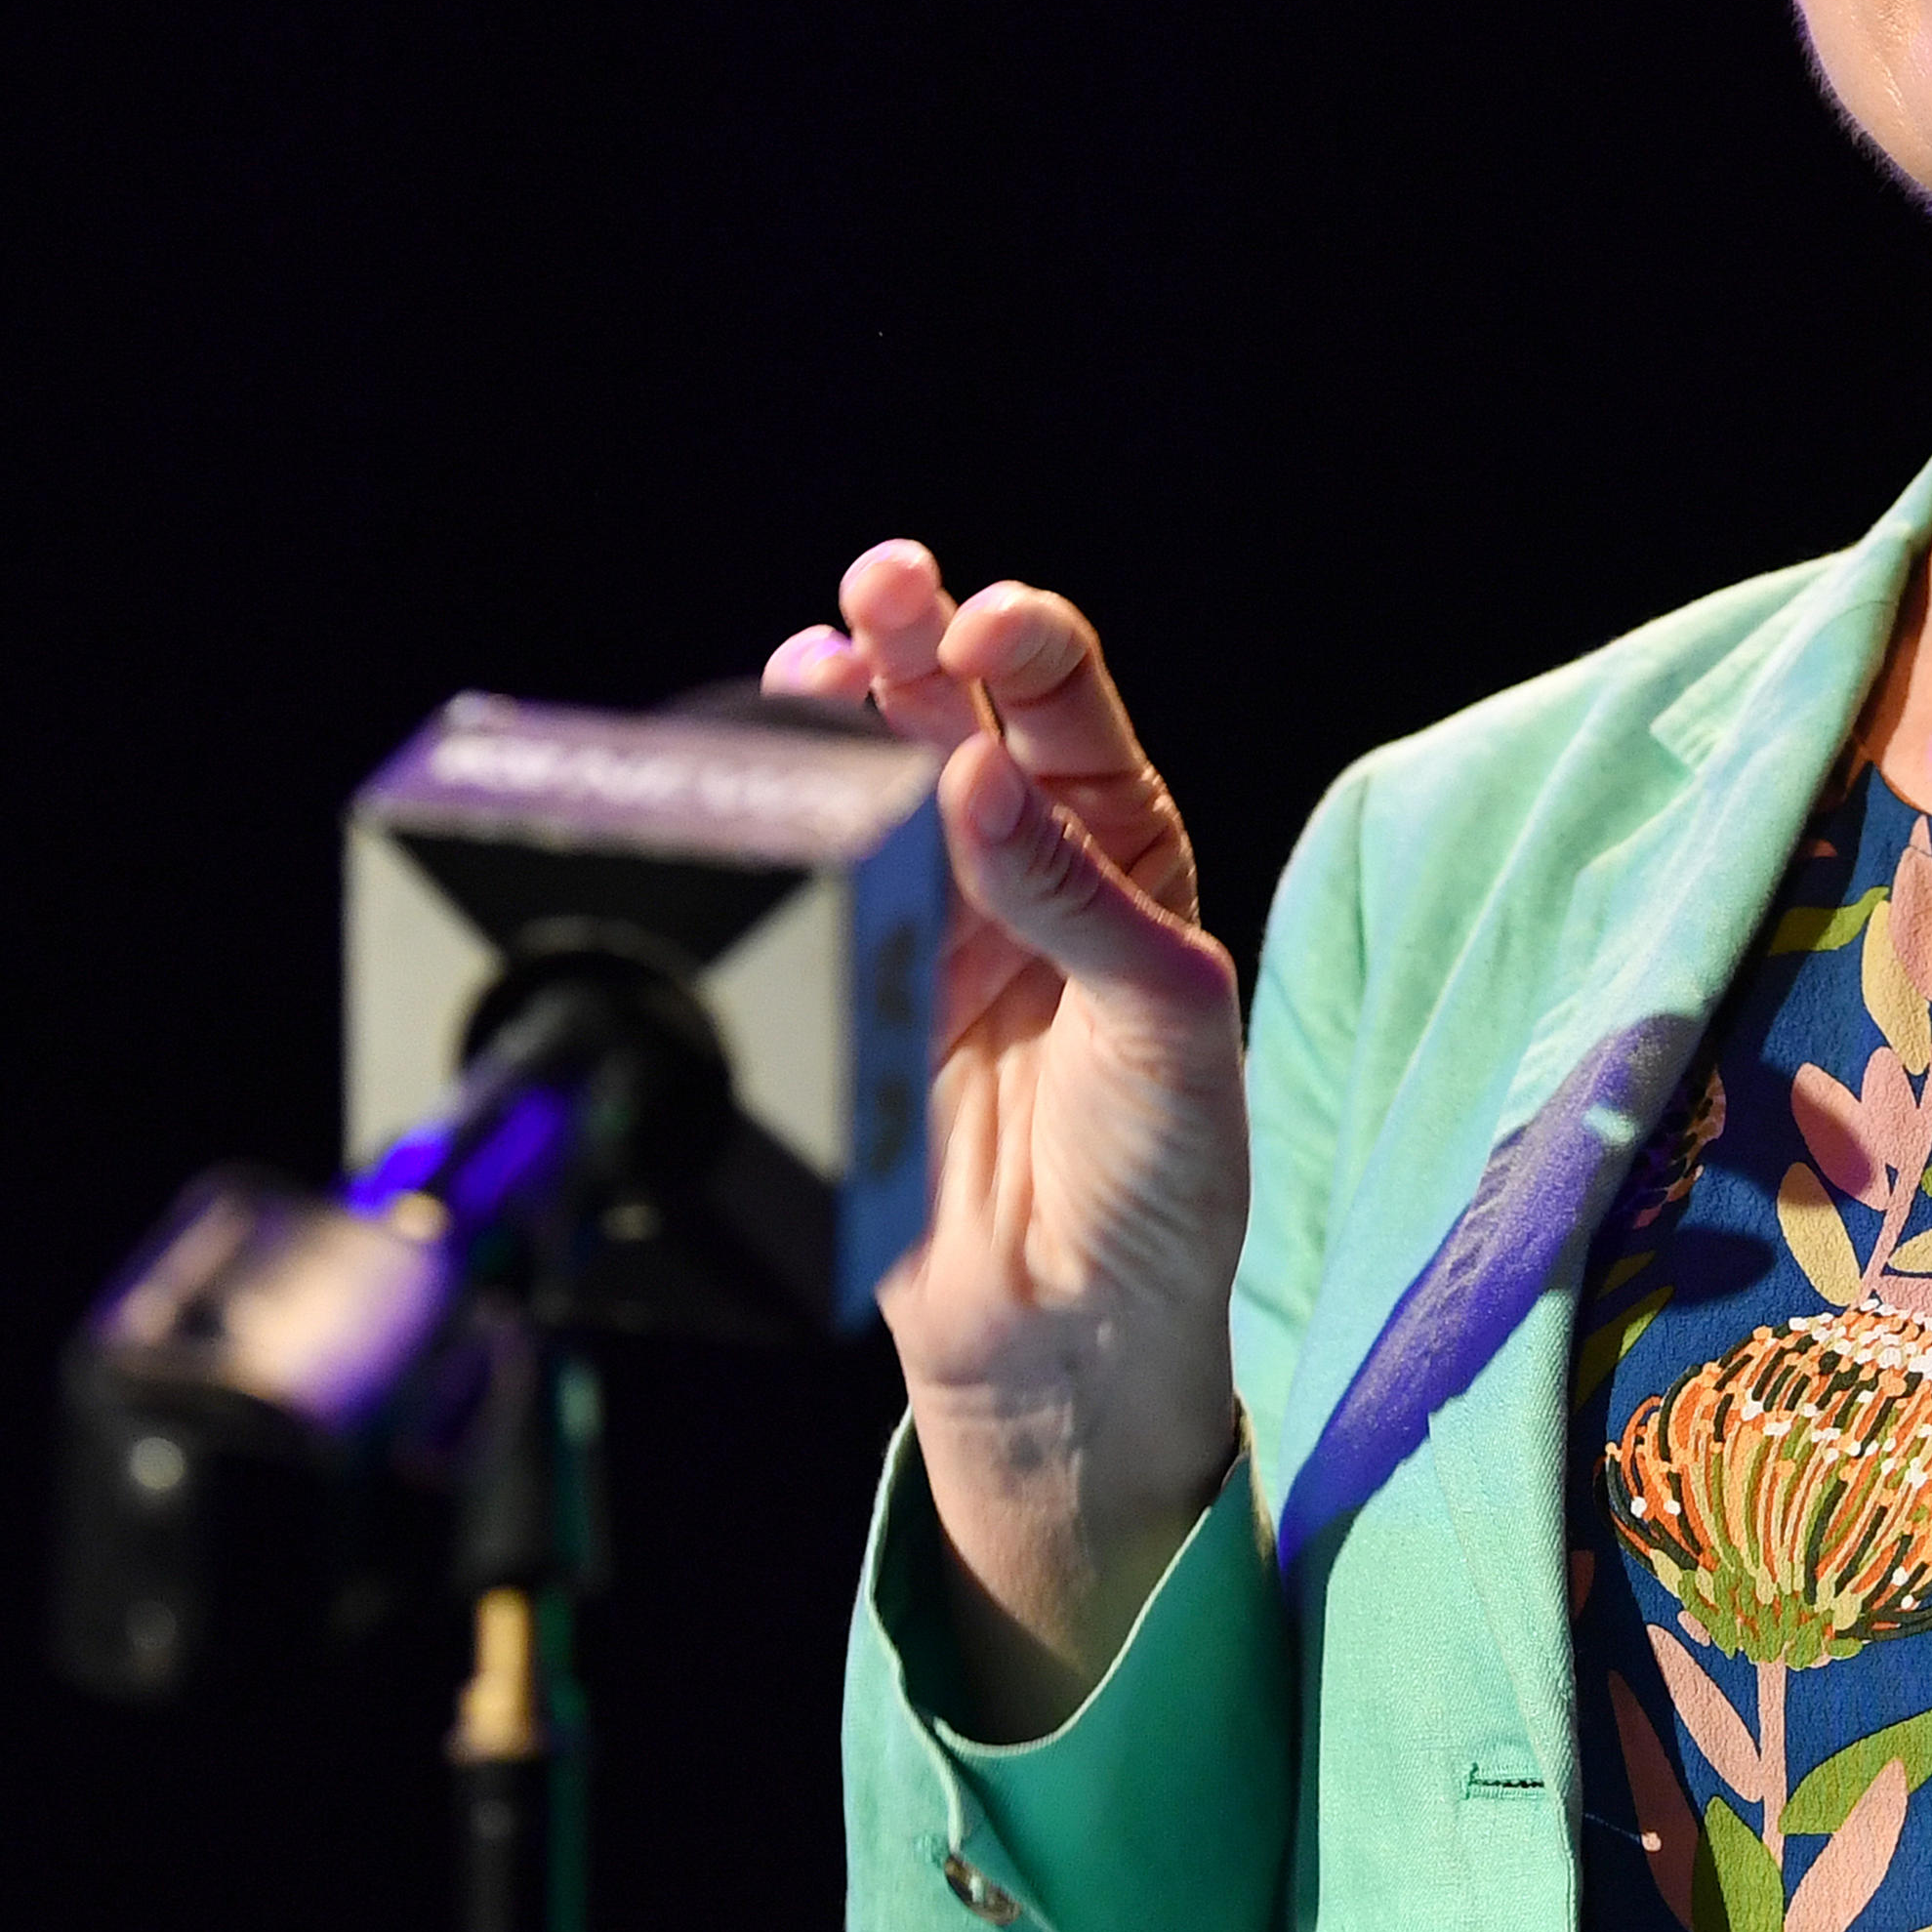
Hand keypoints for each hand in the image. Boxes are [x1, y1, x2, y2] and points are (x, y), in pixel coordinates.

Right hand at [768, 541, 1248, 1733]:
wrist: (1066, 1340)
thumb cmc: (1161, 1179)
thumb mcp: (1163, 1022)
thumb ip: (1075, 899)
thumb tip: (981, 775)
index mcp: (1125, 851)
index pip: (1069, 710)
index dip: (1029, 653)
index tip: (993, 637)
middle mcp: (1022, 867)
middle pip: (953, 717)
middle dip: (913, 640)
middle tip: (880, 591)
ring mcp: (924, 927)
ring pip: (866, 787)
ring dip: (836, 712)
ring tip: (817, 663)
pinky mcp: (849, 996)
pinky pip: (810, 892)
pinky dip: (783, 830)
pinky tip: (767, 775)